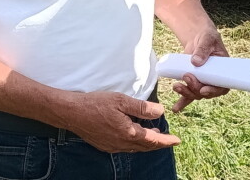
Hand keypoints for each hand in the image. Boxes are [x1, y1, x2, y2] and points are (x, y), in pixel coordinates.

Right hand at [59, 91, 179, 153]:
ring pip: (135, 148)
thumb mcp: (121, 100)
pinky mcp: (104, 145)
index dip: (166, 141)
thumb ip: (141, 107)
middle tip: (168, 139)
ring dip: (146, 143)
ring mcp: (112, 146)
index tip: (177, 140)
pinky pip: (125, 148)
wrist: (72, 113)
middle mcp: (122, 143)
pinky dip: (134, 143)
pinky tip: (133, 135)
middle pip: (145, 147)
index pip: (153, 140)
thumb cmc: (96, 104)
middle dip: (158, 143)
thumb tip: (159, 112)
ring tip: (154, 135)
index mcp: (128, 132)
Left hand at [171, 28, 229, 112]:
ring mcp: (203, 82)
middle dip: (195, 88)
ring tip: (176, 86)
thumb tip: (195, 62)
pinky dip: (182, 102)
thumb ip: (203, 49)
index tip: (203, 89)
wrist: (199, 37)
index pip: (222, 87)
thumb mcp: (207, 39)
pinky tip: (175, 109)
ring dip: (186, 93)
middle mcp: (214, 80)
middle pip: (206, 92)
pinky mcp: (193, 82)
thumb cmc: (207, 37)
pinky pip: (188, 95)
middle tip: (186, 76)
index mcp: (223, 71)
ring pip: (196, 94)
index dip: (213, 91)